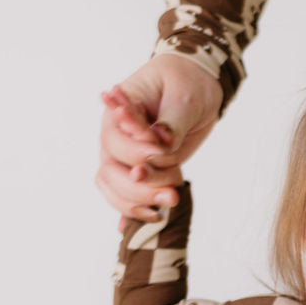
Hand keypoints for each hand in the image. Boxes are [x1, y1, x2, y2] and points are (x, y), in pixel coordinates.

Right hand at [96, 53, 223, 221]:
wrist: (195, 86)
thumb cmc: (187, 83)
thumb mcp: (184, 96)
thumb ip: (171, 122)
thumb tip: (161, 141)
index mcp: (118, 112)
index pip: (115, 142)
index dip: (139, 154)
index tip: (166, 152)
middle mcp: (116, 137)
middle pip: (110, 172)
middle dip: (140, 188)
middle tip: (173, 195)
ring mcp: (125, 157)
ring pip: (115, 189)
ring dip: (140, 203)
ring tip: (169, 204)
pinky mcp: (139, 171)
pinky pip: (125, 196)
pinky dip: (134, 212)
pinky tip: (149, 221)